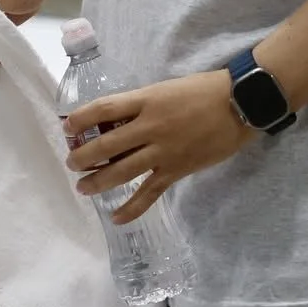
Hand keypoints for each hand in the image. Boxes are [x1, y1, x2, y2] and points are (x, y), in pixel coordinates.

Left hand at [64, 70, 254, 222]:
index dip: (80, 119)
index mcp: (145, 101)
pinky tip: (116, 217)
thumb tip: (114, 121)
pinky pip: (149, 193)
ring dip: (98, 181)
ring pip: (122, 171)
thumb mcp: (164, 89)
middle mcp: (150, 127)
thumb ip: (140, 105)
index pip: (103, 109)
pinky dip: (132, 208)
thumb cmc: (202, 90)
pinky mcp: (177, 170)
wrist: (240, 104)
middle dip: (83, 156)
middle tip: (71, 163)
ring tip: (83, 187)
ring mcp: (163, 151)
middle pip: (106, 144)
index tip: (67, 127)